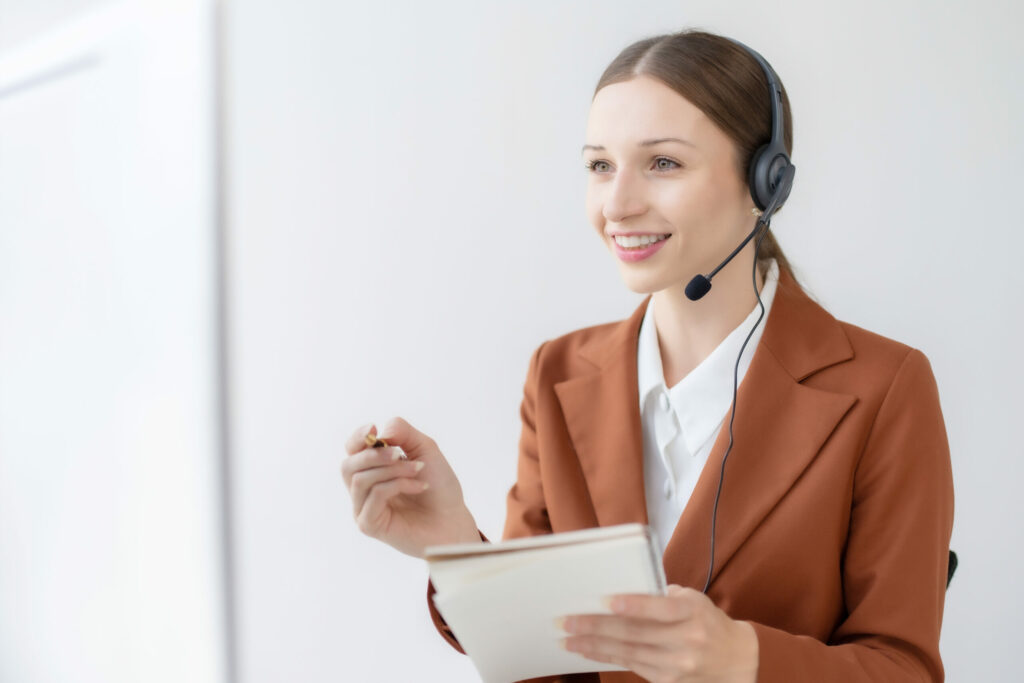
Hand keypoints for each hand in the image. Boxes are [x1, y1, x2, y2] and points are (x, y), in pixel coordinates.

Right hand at [341, 416, 480, 557]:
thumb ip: (402, 432)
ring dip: (392, 470)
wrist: (453, 519)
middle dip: (374, 455)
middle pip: (348, 465)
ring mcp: (363, 508)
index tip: (374, 429)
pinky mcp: (369, 525)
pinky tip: (419, 487)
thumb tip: (380, 432)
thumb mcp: (424, 449)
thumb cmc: (439, 486)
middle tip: (399, 453)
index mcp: (372, 469)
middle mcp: (363, 489)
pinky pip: (373, 496)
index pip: (351, 450)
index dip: (357, 437)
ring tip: (418, 470)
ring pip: (360, 480)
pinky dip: (397, 485)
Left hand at [556, 584, 757, 682]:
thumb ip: (661, 594)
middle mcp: (687, 639)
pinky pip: (631, 665)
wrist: (735, 660)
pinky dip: (606, 657)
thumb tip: (620, 588)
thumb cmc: (706, 620)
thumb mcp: (693, 599)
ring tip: (568, 638)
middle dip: (597, 626)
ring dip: (593, 645)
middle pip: (635, 632)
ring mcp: (677, 663)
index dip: (633, 605)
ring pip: (628, 652)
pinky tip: (587, 650)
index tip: (605, 600)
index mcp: (693, 611)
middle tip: (567, 621)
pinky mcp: (668, 680)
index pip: (660, 608)